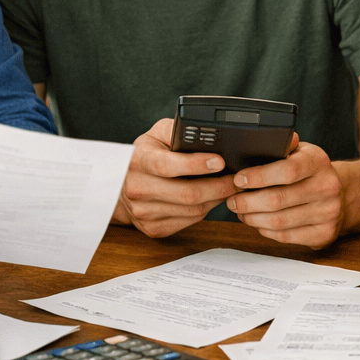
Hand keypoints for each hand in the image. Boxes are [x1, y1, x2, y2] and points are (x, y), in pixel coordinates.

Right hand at [115, 118, 236, 237]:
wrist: (122, 186)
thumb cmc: (146, 155)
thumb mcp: (157, 135)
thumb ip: (178, 130)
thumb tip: (207, 135)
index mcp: (137, 160)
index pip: (167, 165)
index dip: (195, 165)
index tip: (220, 161)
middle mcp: (137, 188)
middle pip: (187, 193)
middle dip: (219, 186)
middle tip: (237, 179)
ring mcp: (143, 212)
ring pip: (192, 210)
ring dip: (216, 199)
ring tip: (228, 187)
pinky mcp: (153, 228)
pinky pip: (189, 221)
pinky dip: (206, 210)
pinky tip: (211, 199)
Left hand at [228, 137, 345, 247]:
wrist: (342, 195)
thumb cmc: (311, 172)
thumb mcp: (300, 152)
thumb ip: (281, 148)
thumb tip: (255, 144)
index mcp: (318, 162)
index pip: (287, 171)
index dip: (258, 177)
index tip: (238, 180)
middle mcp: (327, 187)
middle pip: (278, 200)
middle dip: (247, 201)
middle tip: (232, 200)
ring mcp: (327, 213)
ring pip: (279, 221)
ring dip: (252, 218)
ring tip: (241, 211)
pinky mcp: (323, 234)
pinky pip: (286, 236)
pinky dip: (265, 230)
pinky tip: (258, 222)